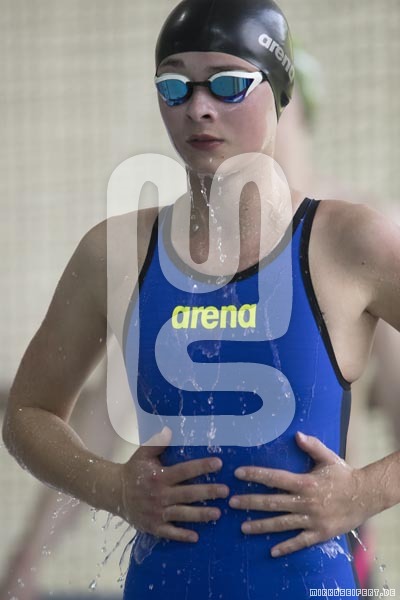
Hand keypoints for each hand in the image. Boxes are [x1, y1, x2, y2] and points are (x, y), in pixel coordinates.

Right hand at [120, 427, 228, 542]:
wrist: (115, 492)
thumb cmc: (134, 470)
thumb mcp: (143, 454)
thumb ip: (156, 442)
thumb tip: (170, 430)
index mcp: (159, 476)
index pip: (184, 471)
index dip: (201, 466)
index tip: (219, 463)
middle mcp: (159, 495)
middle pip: (187, 494)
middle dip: (207, 492)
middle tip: (226, 491)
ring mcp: (156, 512)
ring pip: (182, 514)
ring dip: (200, 515)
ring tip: (218, 514)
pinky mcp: (153, 526)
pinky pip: (169, 532)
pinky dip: (182, 535)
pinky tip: (196, 537)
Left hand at [229, 432, 369, 556]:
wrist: (366, 496)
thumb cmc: (344, 475)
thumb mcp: (328, 457)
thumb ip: (311, 446)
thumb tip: (296, 434)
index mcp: (305, 482)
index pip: (274, 478)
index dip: (255, 475)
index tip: (238, 474)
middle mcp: (305, 501)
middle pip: (272, 502)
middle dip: (250, 502)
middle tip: (231, 502)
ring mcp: (312, 519)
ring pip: (281, 523)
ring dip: (261, 525)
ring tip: (243, 527)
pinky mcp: (320, 534)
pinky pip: (300, 542)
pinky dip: (286, 547)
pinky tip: (272, 551)